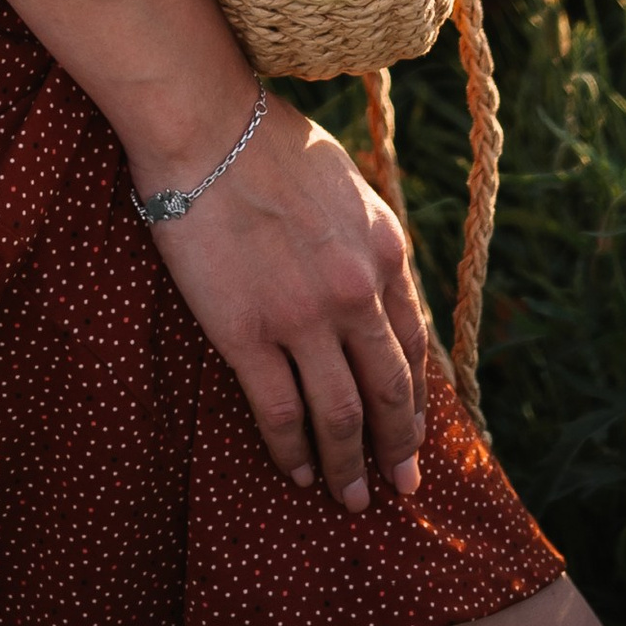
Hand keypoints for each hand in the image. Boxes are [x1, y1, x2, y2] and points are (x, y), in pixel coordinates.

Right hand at [140, 96, 429, 511]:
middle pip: (388, 389)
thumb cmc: (266, 142)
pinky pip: (280, 412)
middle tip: (400, 485)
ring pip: (339, 415)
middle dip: (397, 445)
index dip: (418, 396)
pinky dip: (292, 452)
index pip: (413, 343)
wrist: (206, 127)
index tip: (417, 430)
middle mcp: (356, 291)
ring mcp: (304, 318)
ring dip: (348, 464)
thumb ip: (364, 240)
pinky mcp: (249, 335)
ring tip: (350, 498)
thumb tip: (371, 286)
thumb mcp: (345, 186)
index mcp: (386, 250)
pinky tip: (296, 473)